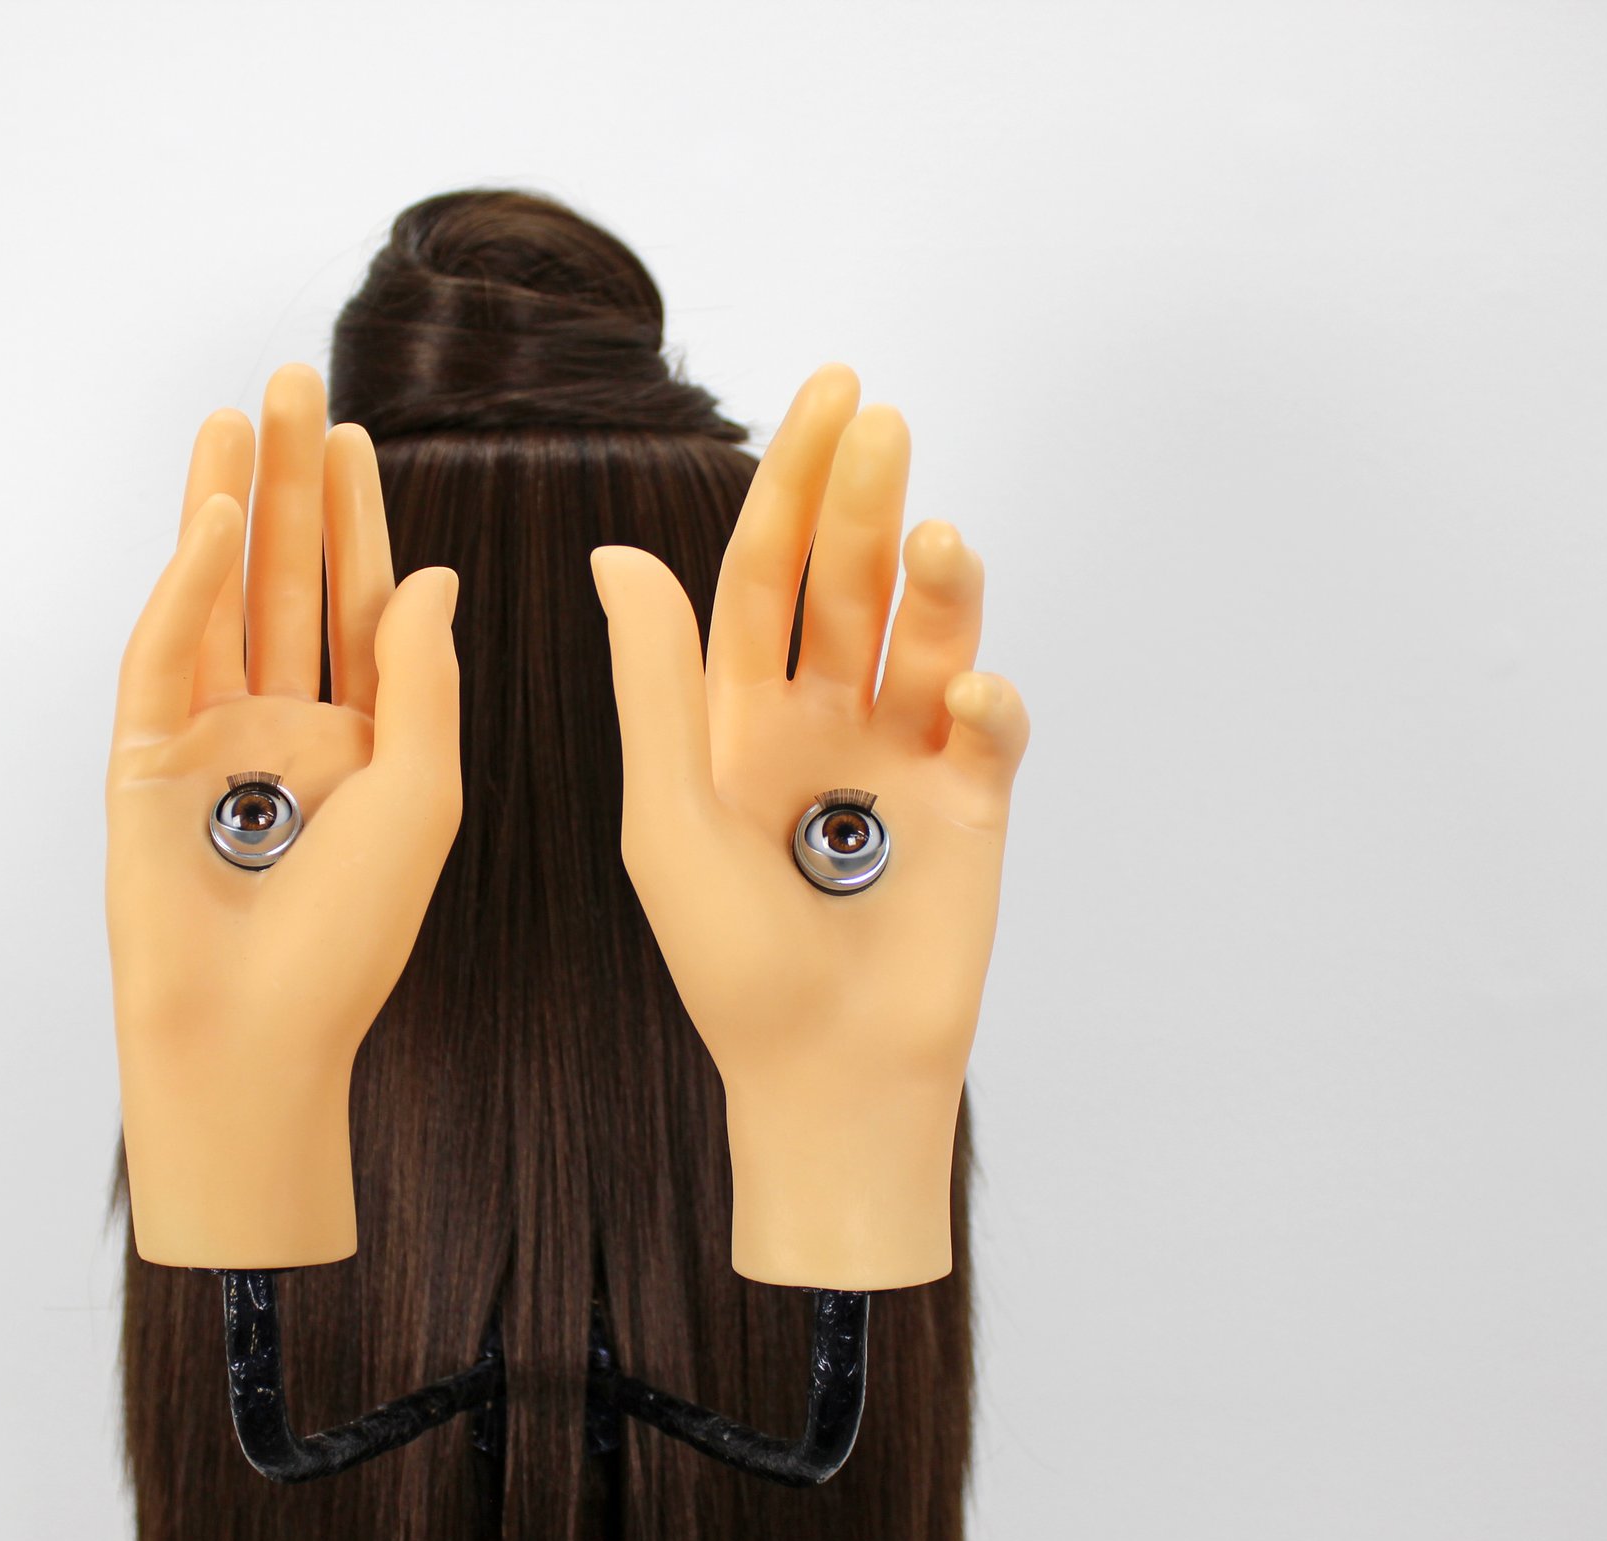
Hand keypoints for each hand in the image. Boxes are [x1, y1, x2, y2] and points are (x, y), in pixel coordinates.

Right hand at [108, 364, 460, 1268]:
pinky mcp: (142, 759)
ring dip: (226, 505)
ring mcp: (207, 739)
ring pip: (219, 597)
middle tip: (290, 379)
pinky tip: (213, 519)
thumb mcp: (421, 794)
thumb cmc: (352, 939)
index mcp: (357, 742)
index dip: (358, 519)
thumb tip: (431, 573)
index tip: (357, 436)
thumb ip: (421, 679)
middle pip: (287, 579)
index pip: (359, 605)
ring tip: (234, 412)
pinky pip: (163, 655)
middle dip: (289, 481)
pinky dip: (185, 585)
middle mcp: (282, 728)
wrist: (259, 1035)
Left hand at [590, 364, 1028, 1288]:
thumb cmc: (729, 965)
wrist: (821, 1078)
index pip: (766, 574)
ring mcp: (903, 757)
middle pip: (848, 585)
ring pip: (929, 636)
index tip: (829, 396)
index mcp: (738, 714)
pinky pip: (989, 726)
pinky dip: (985, 700)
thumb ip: (654, 684)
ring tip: (939, 538)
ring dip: (939, 583)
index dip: (793, 484)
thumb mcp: (668, 816)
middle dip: (864, 502)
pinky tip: (966, 699)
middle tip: (881, 422)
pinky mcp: (973, 804)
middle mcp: (823, 719)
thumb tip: (616, 551)